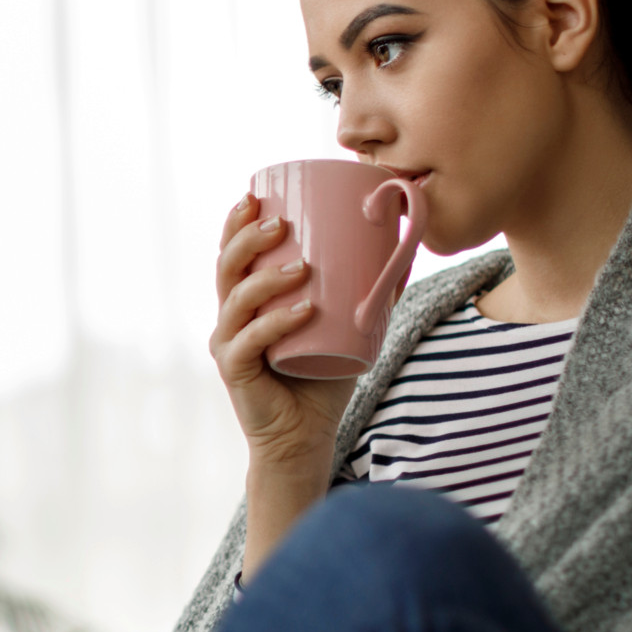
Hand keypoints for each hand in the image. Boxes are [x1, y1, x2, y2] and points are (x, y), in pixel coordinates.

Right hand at [210, 193, 357, 574]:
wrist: (305, 438)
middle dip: (247, 239)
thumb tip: (406, 250)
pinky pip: (252, 342)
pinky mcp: (237, 374)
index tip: (254, 193)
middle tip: (280, 222)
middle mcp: (230, 319)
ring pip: (236, 301)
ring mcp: (229, 346)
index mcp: (246, 302)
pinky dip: (276, 323)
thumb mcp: (347, 326)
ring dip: (267, 278)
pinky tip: (302, 310)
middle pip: (226, 269)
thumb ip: (368, 292)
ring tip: (301, 265)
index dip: (237, 223)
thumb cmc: (323, 379)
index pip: (233, 254)